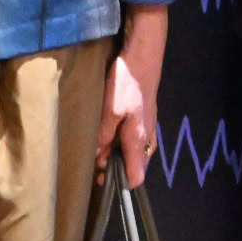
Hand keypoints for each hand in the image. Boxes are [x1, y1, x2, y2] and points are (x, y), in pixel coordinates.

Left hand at [99, 4, 166, 185]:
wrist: (143, 56)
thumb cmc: (127, 82)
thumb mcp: (109, 109)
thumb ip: (103, 135)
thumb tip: (97, 156)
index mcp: (139, 140)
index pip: (136, 177)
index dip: (119, 184)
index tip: (100, 179)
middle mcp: (147, 139)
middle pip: (134, 166)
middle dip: (114, 168)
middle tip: (93, 162)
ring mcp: (148, 128)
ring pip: (133, 152)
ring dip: (116, 154)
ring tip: (97, 147)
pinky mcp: (145, 118)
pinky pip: (134, 140)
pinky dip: (121, 142)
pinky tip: (107, 132)